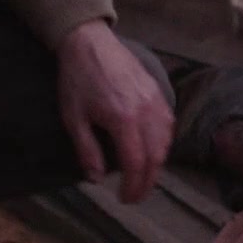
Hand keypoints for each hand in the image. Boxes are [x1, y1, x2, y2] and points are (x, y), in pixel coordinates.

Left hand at [55, 20, 172, 202]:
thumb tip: (97, 179)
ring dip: (158, 163)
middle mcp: (145, 111)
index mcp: (123, 120)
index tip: (125, 199)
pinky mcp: (157, 90)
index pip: (135, 163)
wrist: (89, 43)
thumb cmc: (77, 80)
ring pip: (166, 141)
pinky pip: (168, 123)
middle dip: (148, 181)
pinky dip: (164, 141)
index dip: (133, 186)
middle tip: (136, 196)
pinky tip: (154, 148)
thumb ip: (87, 151)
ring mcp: (154, 99)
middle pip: (156, 156)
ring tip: (144, 176)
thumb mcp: (74, 118)